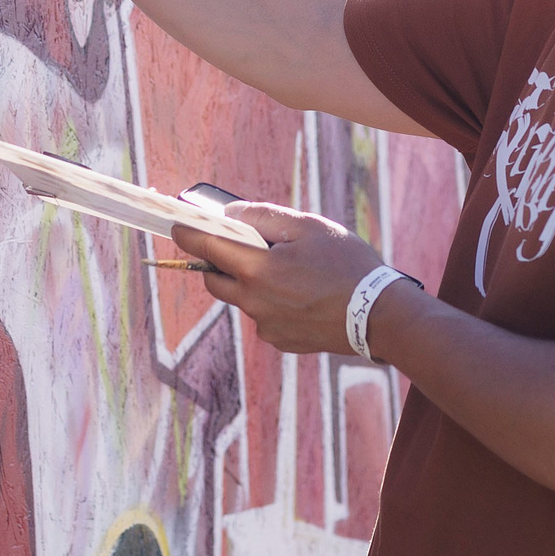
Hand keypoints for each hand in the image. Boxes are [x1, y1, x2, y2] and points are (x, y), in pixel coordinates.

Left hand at [171, 203, 394, 356]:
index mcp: (257, 270)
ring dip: (251, 282)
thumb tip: (232, 214)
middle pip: (216, 279)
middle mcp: (253, 302)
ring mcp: (266, 326)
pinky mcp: (280, 341)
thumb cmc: (346, 264)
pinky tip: (303, 294)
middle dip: (218, 261)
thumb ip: (264, 217)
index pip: (207, 246)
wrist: (378, 316)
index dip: (187, 233)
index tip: (176, 225)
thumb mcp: (308, 227)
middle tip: (238, 246)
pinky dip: (272, 302)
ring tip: (289, 270)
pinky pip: (264, 316)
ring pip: (243, 298)